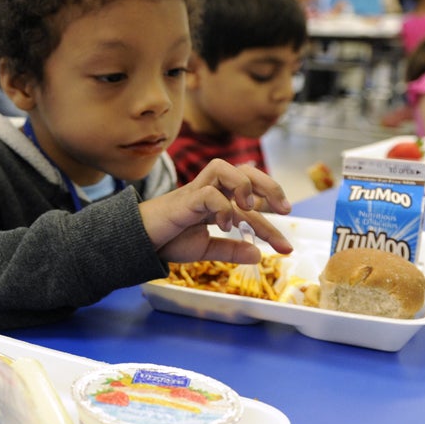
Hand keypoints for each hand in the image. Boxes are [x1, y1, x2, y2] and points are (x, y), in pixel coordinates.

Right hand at [139, 159, 293, 262]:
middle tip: (283, 210)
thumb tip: (258, 256)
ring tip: (248, 209)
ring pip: (224, 167)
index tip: (286, 247)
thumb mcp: (205, 248)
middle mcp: (208, 191)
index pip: (251, 205)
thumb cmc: (167, 240)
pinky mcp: (184, 200)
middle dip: (268, 186)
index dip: (271, 226)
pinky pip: (207, 192)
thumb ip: (230, 250)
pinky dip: (222, 207)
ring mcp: (195, 192)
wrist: (138, 242)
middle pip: (243, 169)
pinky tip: (225, 225)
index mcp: (216, 201)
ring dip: (243, 185)